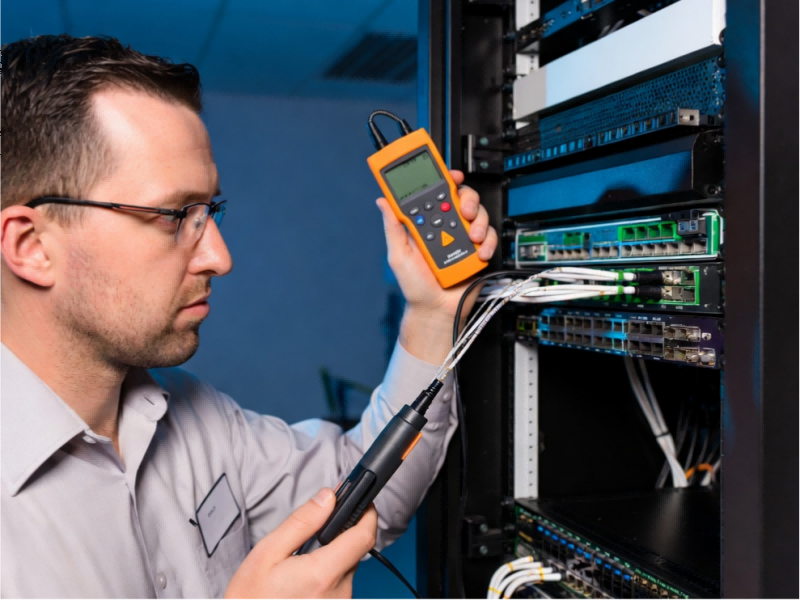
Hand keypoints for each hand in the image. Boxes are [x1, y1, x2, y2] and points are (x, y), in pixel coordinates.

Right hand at [224, 488, 377, 599]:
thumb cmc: (251, 598)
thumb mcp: (267, 552)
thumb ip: (302, 522)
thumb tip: (328, 498)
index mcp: (323, 574)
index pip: (363, 537)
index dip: (367, 514)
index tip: (363, 501)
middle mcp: (339, 593)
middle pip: (354, 551)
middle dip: (338, 538)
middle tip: (311, 537)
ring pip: (346, 569)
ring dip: (331, 559)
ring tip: (299, 566)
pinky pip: (339, 586)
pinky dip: (327, 577)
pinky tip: (304, 581)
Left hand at [376, 170, 497, 323]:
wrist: (435, 311)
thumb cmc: (415, 286)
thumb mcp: (398, 255)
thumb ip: (393, 228)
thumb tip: (383, 202)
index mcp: (427, 225)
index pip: (436, 195)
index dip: (444, 181)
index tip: (450, 175)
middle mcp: (447, 228)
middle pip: (463, 199)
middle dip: (468, 199)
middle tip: (465, 210)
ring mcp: (465, 239)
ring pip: (479, 216)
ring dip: (479, 222)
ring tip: (473, 237)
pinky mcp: (479, 252)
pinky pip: (490, 238)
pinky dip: (488, 243)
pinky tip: (479, 253)